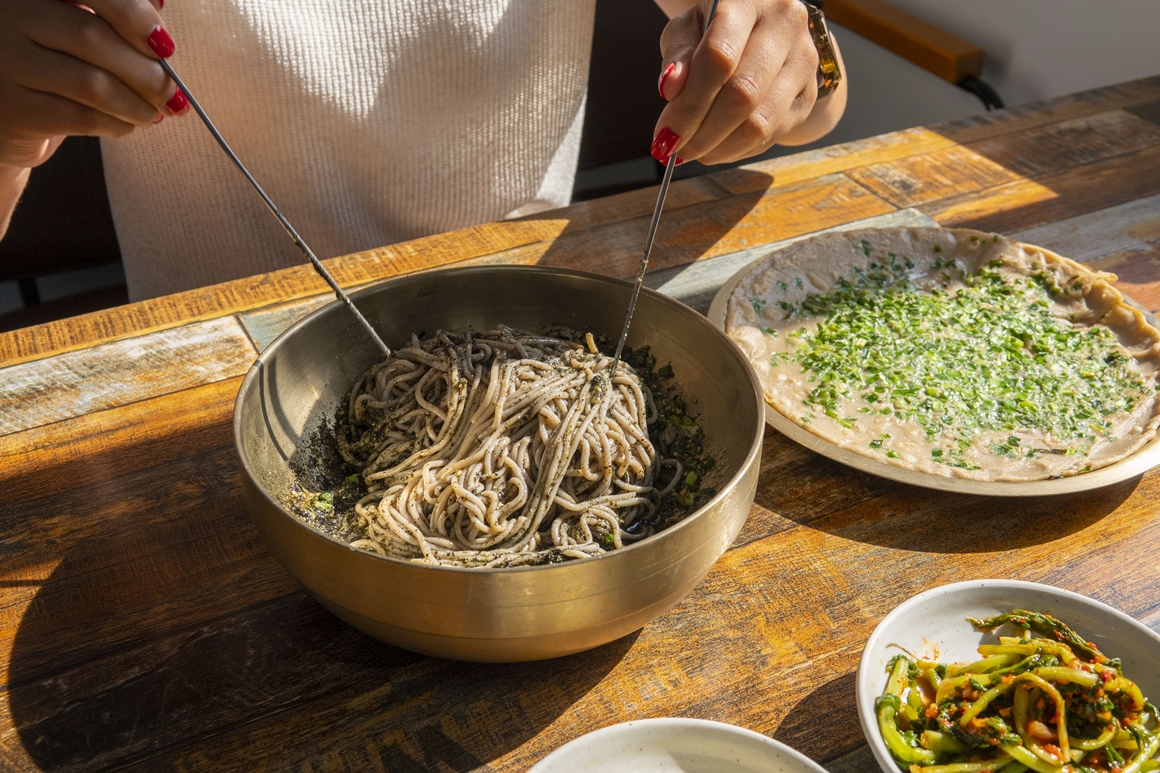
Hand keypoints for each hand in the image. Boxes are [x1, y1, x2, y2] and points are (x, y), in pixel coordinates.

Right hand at [0, 0, 184, 170]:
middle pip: (93, 38)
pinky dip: (117, 124)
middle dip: (146, 72)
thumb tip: (158, 8)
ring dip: (137, 104)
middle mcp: (10, 16)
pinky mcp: (14, 110)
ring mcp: (7, 63)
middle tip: (171, 93)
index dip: (134, 15)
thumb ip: (113, 15)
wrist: (7, 110)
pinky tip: (127, 124)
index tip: (164, 46)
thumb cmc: (52, 61)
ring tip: (153, 112)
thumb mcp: (76, 26)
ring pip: (92, 84)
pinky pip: (81, 118)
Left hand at [652, 0, 821, 165]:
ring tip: (695, 152)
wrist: (768, 32)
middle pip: (742, 94)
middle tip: (677, 149)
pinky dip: (739, 150)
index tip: (664, 135)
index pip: (719, 58)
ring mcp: (803, 61)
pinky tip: (718, 148)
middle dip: (702, 132)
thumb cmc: (719, 30)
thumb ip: (677, 55)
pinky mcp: (808, 94)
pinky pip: (772, 134)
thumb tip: (669, 88)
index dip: (689, 105)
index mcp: (748, 2)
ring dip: (720, 148)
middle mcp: (784, 26)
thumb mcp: (690, 29)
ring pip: (760, 122)